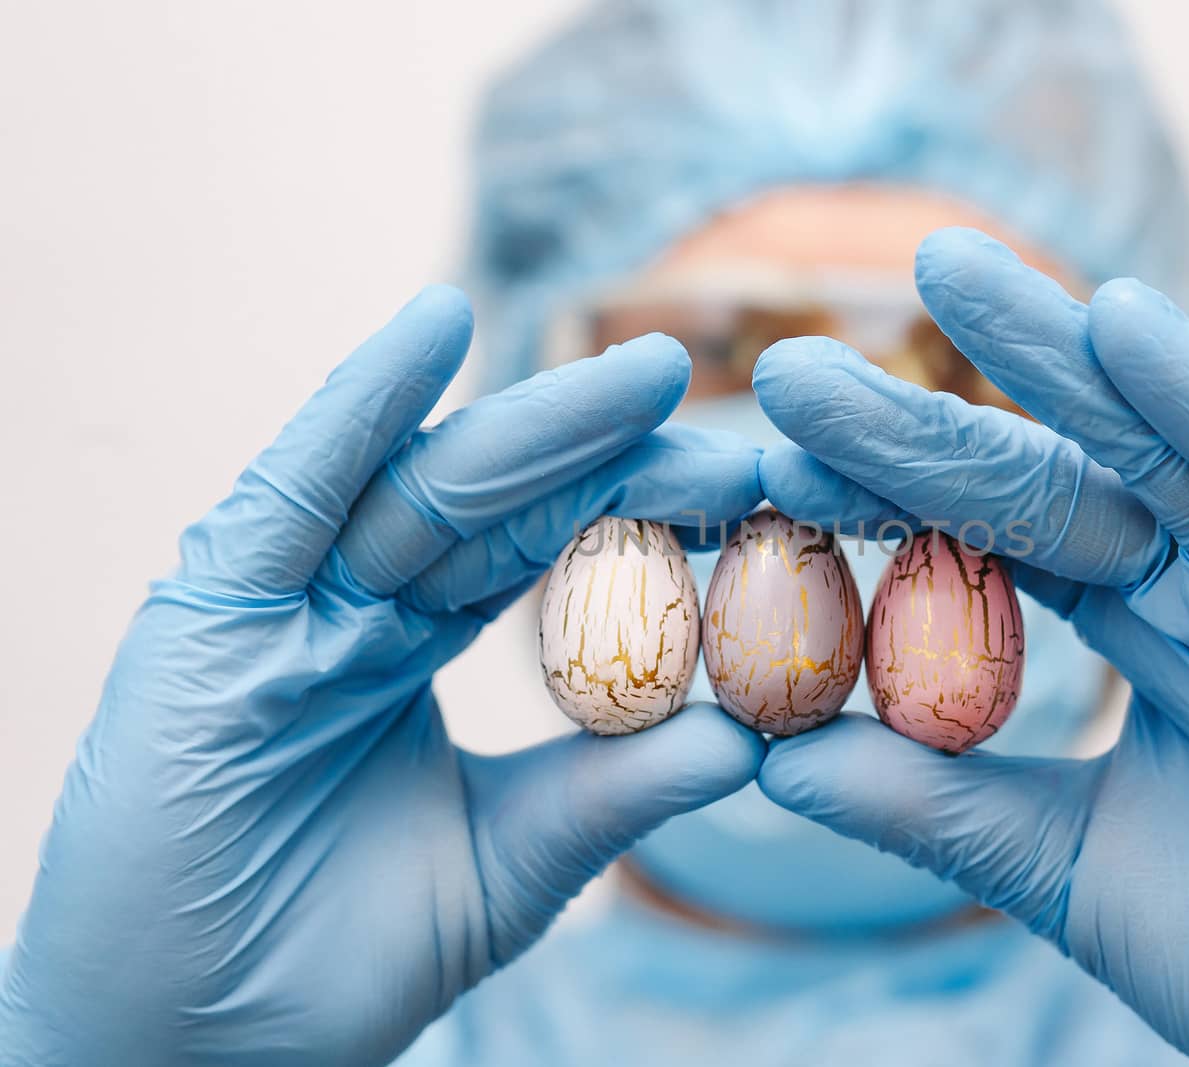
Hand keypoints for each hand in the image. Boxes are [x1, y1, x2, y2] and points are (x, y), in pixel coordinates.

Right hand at [0, 287, 764, 1066]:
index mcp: (416, 647)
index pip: (552, 551)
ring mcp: (282, 600)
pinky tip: (437, 326)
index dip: (650, 506)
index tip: (756, 477)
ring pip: (421, 483)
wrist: (196, 1055)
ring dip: (534, 417)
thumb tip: (754, 738)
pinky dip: (360, 404)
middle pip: (500, 500)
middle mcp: (352, 605)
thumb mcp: (510, 863)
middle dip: (611, 448)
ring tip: (648, 372)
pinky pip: (292, 488)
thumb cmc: (337, 963)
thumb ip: (616, 792)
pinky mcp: (207, 612)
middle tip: (719, 397)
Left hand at [751, 229, 1188, 1064]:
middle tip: (791, 367)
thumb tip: (773, 762)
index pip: (983, 542)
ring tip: (945, 272)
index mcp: (1133, 632)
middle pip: (1046, 474)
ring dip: (1055, 353)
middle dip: (924, 416)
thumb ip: (936, 805)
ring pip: (1158, 438)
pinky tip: (1121, 326)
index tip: (765, 465)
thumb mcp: (1064, 867)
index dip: (878, 500)